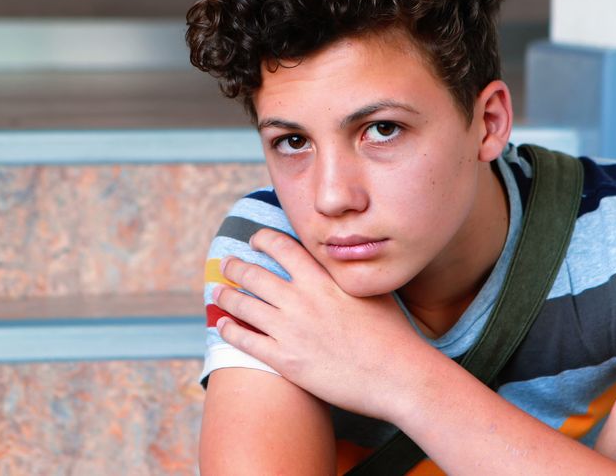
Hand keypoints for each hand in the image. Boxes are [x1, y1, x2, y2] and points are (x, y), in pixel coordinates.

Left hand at [212, 228, 425, 420]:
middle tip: (228, 264)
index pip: (282, 246)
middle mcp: (301, 299)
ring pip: (243, 305)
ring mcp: (290, 330)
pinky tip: (222, 325)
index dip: (263, 240)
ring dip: (225, 296)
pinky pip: (245, 341)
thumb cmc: (392, 334)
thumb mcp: (372, 290)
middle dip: (235, 266)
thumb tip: (344, 260)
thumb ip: (349, 274)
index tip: (255, 240)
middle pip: (253, 274)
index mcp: (322, 278)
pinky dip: (229, 330)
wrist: (398, 375)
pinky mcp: (285, 361)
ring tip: (218, 291)